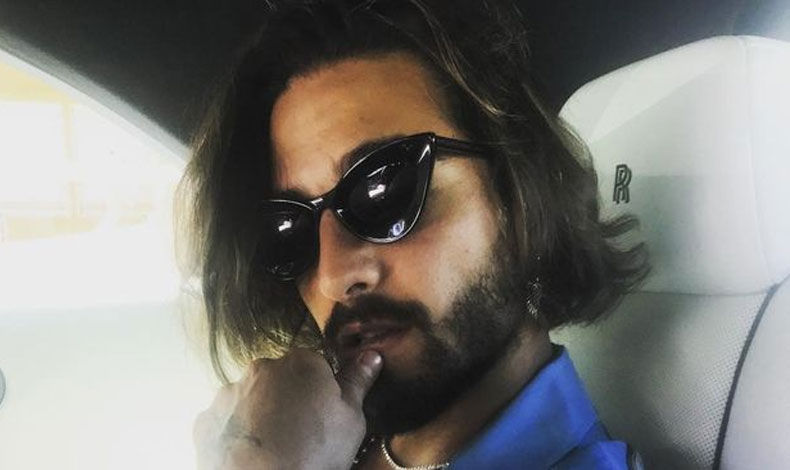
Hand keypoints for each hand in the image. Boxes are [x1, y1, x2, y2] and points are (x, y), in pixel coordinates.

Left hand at [194, 348, 381, 469]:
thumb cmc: (316, 451)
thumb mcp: (351, 418)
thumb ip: (357, 382)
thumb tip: (370, 355)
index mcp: (301, 363)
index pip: (315, 366)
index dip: (320, 391)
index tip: (324, 415)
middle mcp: (261, 369)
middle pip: (279, 379)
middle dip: (287, 399)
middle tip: (300, 433)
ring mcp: (229, 393)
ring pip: (250, 398)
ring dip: (260, 414)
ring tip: (274, 447)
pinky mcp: (206, 420)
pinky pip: (226, 421)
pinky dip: (236, 433)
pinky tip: (250, 454)